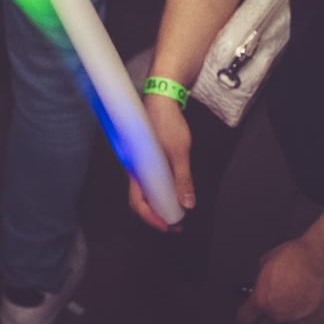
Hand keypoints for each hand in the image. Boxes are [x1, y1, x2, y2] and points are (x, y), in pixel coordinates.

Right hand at [127, 92, 195, 230]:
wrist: (162, 97)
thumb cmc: (167, 122)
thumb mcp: (179, 151)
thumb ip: (182, 178)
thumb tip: (188, 204)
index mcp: (137, 168)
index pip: (137, 201)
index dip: (150, 218)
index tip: (167, 226)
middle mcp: (135, 168)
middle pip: (139, 199)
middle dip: (156, 216)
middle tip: (175, 225)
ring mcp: (141, 162)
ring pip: (145, 190)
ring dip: (159, 204)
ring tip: (177, 212)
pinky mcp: (147, 157)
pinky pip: (150, 181)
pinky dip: (161, 192)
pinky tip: (173, 193)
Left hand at [238, 237, 323, 323]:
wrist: (323, 258)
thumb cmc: (295, 256)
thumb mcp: (266, 262)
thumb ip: (261, 281)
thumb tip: (263, 286)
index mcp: (262, 302)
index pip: (244, 319)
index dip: (245, 316)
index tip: (248, 313)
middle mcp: (279, 316)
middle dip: (267, 317)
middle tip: (274, 302)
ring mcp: (299, 322)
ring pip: (289, 323)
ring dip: (290, 312)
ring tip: (299, 292)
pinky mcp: (317, 322)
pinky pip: (308, 320)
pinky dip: (308, 311)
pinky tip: (312, 296)